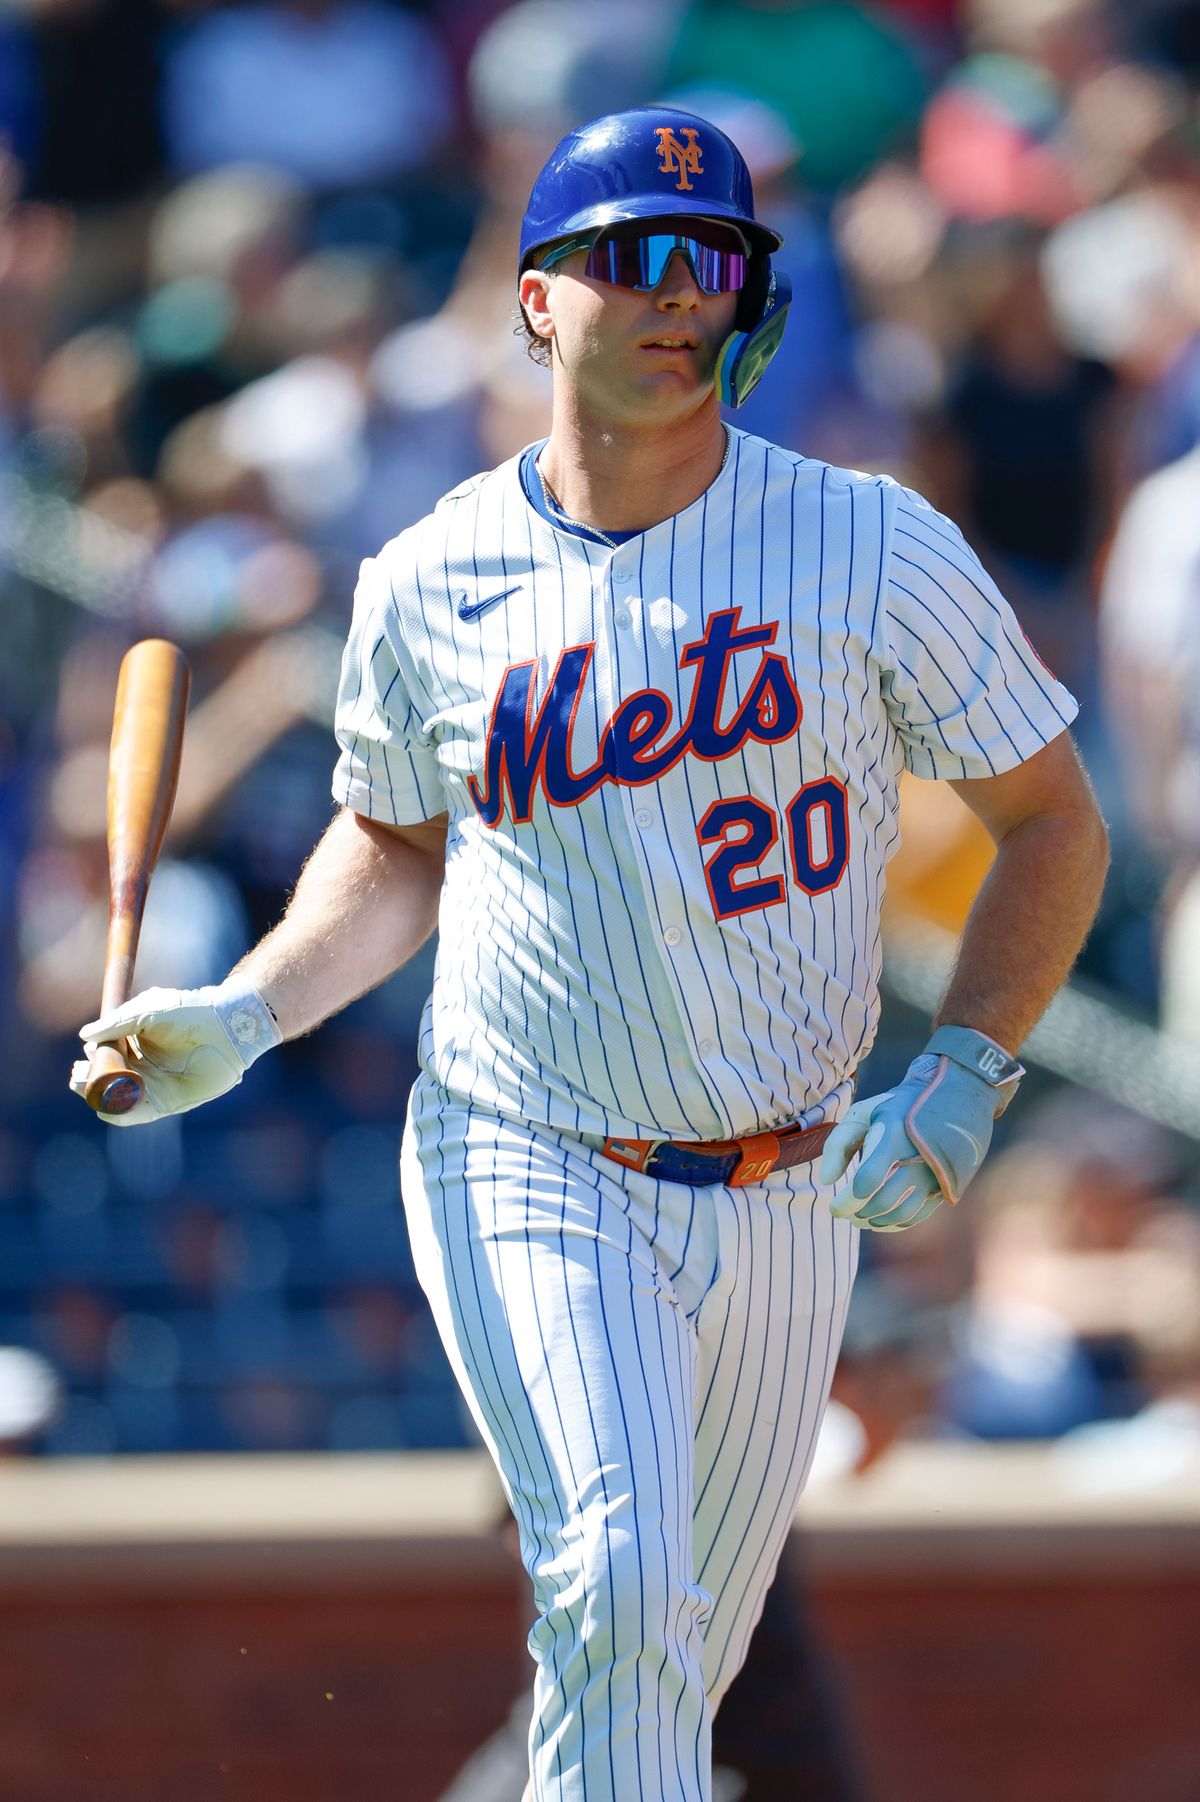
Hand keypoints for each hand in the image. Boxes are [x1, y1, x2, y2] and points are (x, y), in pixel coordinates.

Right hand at [71, 979, 280, 1126]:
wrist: (223, 1025)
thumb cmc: (187, 1012)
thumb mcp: (145, 1012)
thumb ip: (115, 1024)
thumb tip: (85, 1036)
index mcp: (137, 1046)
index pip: (107, 1059)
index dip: (92, 1061)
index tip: (84, 1057)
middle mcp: (144, 1068)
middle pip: (109, 1083)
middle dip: (89, 1082)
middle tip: (77, 1076)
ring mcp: (156, 1086)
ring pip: (120, 1100)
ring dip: (98, 1099)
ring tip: (85, 1088)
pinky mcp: (169, 1102)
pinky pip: (139, 1114)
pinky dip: (120, 1114)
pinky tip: (105, 1107)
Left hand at [819, 1026, 1022, 1231]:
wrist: (952, 1097)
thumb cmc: (896, 1107)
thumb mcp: (863, 1113)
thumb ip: (838, 1144)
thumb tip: (827, 1181)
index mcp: (895, 1135)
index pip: (868, 1180)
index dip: (847, 1200)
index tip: (833, 1207)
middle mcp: (919, 1158)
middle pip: (883, 1201)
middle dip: (857, 1213)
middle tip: (844, 1213)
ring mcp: (935, 1174)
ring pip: (901, 1213)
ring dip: (875, 1222)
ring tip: (859, 1218)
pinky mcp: (945, 1185)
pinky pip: (918, 1215)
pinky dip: (896, 1223)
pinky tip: (880, 1220)